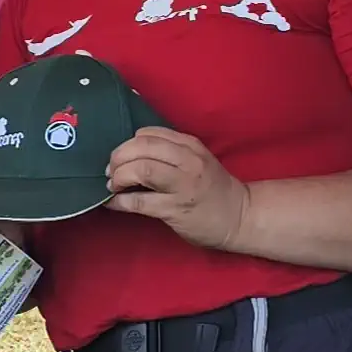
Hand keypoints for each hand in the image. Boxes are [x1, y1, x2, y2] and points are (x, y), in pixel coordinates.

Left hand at [105, 127, 249, 250]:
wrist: (239, 216)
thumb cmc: (213, 189)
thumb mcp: (197, 160)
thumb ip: (170, 153)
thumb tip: (130, 154)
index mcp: (190, 145)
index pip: (149, 134)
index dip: (127, 144)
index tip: (121, 157)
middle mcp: (187, 160)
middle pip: (141, 147)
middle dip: (118, 158)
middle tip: (111, 171)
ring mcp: (182, 184)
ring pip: (141, 169)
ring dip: (119, 177)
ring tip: (114, 185)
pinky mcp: (175, 209)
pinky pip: (140, 201)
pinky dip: (120, 201)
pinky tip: (113, 202)